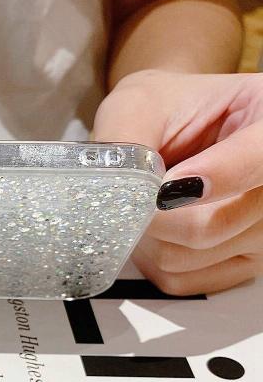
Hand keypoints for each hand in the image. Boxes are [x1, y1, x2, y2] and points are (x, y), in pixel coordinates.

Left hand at [93, 69, 262, 294]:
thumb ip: (130, 140)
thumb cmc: (164, 110)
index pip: (261, 158)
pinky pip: (179, 278)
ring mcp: (262, 230)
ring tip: (149, 202)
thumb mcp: (140, 103)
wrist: (174, 129)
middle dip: (152, 214)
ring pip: (186, 256)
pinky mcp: (241, 264)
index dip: (216, 177)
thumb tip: (132, 193)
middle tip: (137, 190)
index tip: (167, 187)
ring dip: (147, 236)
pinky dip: (151, 258)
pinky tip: (158, 226)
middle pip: (211, 225)